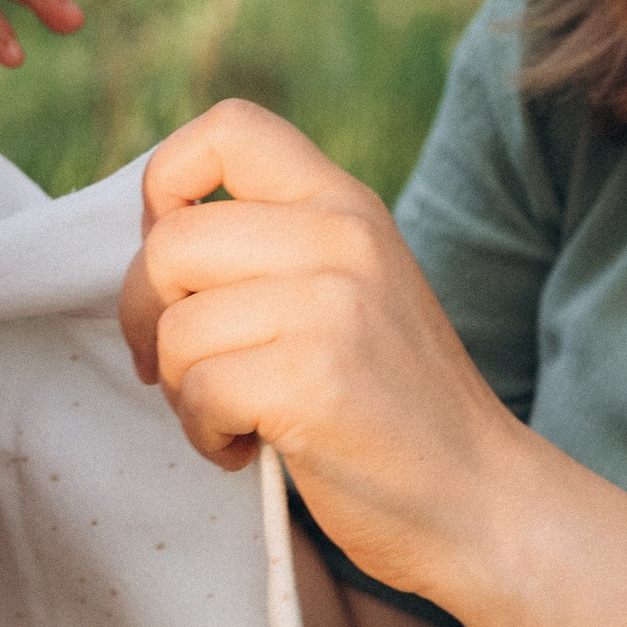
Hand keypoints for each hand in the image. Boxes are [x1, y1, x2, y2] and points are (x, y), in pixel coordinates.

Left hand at [118, 99, 519, 603]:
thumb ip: (274, 245)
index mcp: (346, 204)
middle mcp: (342, 238)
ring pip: (175, 328)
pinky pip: (198, 391)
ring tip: (236, 416)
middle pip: (170, 244)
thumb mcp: (353, 286)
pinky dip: (204, 434)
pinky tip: (249, 448)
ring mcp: (332, 306)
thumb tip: (153, 239)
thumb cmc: (393, 403)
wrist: (480, 498)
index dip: (167, 184)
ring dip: (182, 390)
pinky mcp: (313, 380)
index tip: (175, 259)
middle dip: (147, 317)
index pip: (230, 127)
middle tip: (182, 368)